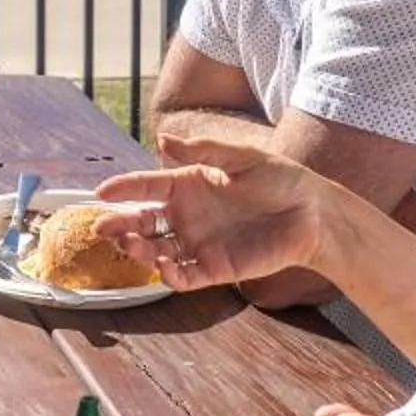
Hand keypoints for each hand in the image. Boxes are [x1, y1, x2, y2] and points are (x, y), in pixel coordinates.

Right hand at [92, 127, 330, 290]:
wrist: (314, 214)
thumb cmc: (281, 179)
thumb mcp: (242, 157)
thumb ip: (203, 150)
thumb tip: (161, 139)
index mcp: (189, 185)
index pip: (147, 187)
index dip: (123, 189)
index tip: (101, 193)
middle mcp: (188, 216)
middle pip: (143, 222)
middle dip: (119, 226)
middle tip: (101, 229)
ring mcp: (200, 243)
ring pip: (157, 251)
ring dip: (139, 250)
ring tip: (130, 245)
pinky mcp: (216, 269)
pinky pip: (184, 276)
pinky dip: (169, 275)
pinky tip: (162, 266)